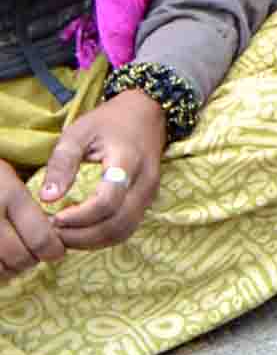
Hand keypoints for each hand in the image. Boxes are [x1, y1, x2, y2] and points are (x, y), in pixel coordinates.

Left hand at [29, 90, 165, 254]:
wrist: (146, 113)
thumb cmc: (107, 121)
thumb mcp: (78, 132)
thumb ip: (62, 163)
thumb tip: (48, 199)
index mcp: (128, 161)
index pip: (107, 202)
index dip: (78, 217)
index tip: (54, 217)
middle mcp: (145, 182)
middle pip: (117, 224)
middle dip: (81, 236)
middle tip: (53, 234)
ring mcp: (150, 193)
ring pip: (123, 231)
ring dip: (92, 241)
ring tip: (64, 235)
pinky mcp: (147, 200)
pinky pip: (126, 228)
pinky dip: (102, 237)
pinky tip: (81, 231)